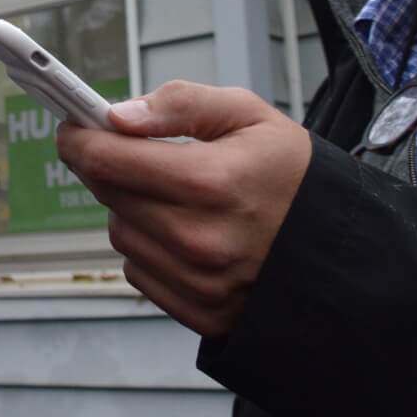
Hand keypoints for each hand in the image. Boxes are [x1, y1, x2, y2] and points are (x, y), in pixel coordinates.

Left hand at [56, 80, 311, 337]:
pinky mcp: (200, 311)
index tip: (73, 126)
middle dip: (108, 165)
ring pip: (120, 232)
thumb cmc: (296, 177)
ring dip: (129, 207)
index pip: (106, 158)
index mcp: (211, 181)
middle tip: (127, 151)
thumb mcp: (250, 116)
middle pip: (107, 193)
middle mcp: (200, 238)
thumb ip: (180, 104)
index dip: (79, 137)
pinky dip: (148, 246)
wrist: (343, 251)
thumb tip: (120, 114)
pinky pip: (138, 270)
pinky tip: (183, 231)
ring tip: (173, 195)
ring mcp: (199, 281)